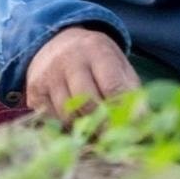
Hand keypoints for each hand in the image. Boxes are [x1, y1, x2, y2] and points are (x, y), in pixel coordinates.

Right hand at [24, 25, 139, 122]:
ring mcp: (48, 74)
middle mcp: (69, 60)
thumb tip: (145, 122)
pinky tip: (73, 123)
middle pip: (87, 102)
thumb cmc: (95, 58)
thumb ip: (130, 90)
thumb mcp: (117, 63)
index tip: (133, 129)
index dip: (123, 112)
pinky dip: (64, 127)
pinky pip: (50, 119)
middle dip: (103, 125)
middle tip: (113, 138)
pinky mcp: (34, 89)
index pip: (113, 86)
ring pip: (67, 114)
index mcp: (96, 50)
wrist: (54, 40)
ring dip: (83, 128)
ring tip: (94, 130)